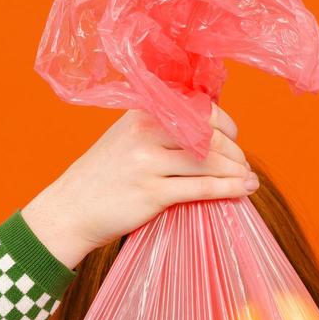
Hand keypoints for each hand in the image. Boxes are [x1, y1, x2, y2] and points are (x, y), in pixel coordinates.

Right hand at [21, 103, 258, 269]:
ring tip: (249, 181)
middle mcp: (146, 132)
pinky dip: (228, 189)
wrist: (69, 211)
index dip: (224, 123)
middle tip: (244, 166)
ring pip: (209, 162)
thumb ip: (159, 129)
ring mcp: (148, 163)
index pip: (197, 108)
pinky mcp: (152, 193)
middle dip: (234, 152)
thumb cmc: (101, 178)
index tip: (234, 138)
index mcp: (142, 113)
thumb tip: (208, 131)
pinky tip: (242, 191)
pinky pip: (202, 188)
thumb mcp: (124, 138)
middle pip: (209, 135)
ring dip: (236, 172)